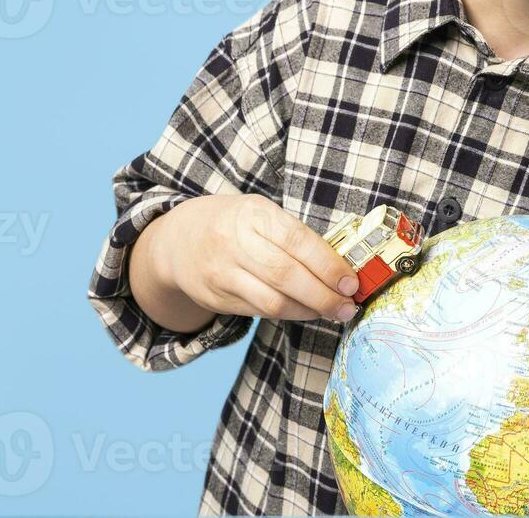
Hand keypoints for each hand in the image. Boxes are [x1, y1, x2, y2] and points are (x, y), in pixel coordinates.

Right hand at [156, 193, 360, 323]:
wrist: (178, 241)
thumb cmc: (232, 223)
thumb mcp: (260, 214)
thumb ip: (294, 236)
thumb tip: (339, 267)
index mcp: (252, 213)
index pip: (297, 242)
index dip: (328, 265)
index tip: (351, 282)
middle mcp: (234, 243)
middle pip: (286, 277)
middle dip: (323, 296)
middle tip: (347, 307)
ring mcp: (222, 273)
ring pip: (273, 302)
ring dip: (309, 311)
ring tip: (331, 312)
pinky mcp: (216, 299)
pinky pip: (260, 313)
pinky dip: (289, 314)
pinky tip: (305, 311)